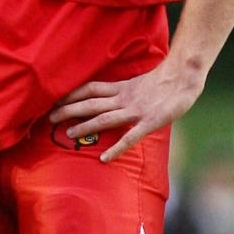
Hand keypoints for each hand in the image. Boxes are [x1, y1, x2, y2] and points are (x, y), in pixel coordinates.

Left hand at [48, 58, 204, 161]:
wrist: (183, 75)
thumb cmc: (163, 80)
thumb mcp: (137, 82)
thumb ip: (123, 91)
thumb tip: (111, 97)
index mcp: (120, 87)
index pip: (89, 89)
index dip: (71, 94)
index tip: (54, 99)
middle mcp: (123, 98)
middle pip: (90, 103)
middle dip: (68, 109)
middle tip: (49, 117)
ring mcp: (135, 110)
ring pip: (104, 118)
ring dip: (85, 125)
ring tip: (67, 133)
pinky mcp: (149, 122)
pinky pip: (130, 137)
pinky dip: (116, 148)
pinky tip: (105, 158)